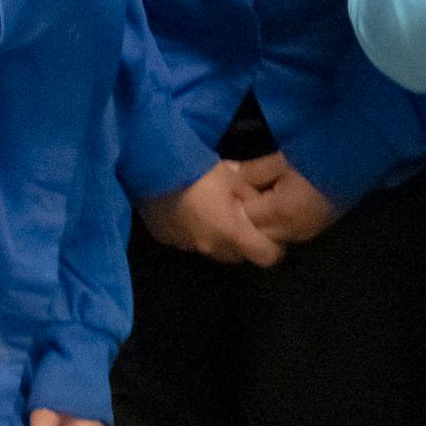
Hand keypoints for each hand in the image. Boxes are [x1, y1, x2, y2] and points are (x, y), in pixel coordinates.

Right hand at [140, 157, 288, 266]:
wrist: (152, 168)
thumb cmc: (199, 170)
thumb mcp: (235, 176)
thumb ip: (254, 195)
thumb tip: (265, 204)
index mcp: (231, 233)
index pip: (267, 257)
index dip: (273, 246)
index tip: (268, 229)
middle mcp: (211, 247)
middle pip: (238, 255)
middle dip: (242, 239)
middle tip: (239, 214)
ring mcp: (186, 246)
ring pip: (214, 250)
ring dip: (218, 236)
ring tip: (212, 210)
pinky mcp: (168, 240)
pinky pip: (190, 242)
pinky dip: (195, 231)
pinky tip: (190, 210)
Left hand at [240, 160, 337, 248]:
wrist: (356, 162)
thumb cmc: (317, 158)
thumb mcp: (281, 159)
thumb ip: (253, 171)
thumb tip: (233, 177)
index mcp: (281, 211)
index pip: (247, 215)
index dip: (242, 200)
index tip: (244, 185)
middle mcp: (292, 229)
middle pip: (258, 230)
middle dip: (252, 213)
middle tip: (256, 190)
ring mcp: (306, 233)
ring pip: (273, 235)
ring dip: (267, 220)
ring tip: (271, 195)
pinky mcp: (317, 231)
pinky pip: (289, 233)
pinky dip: (281, 222)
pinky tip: (286, 202)